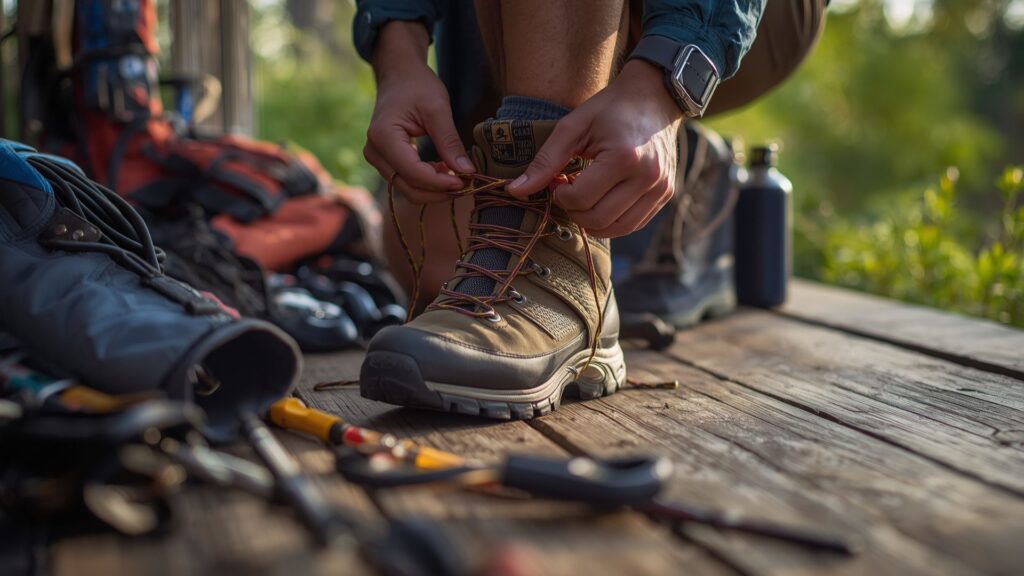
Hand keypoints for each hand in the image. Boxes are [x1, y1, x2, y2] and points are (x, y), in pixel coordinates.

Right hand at [363, 21, 474, 203]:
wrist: (399, 76)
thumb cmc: (417, 86)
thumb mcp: (438, 109)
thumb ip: (450, 142)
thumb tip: (467, 172)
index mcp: (383, 136)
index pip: (414, 173)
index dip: (441, 182)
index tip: (466, 180)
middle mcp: (374, 152)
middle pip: (409, 187)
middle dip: (439, 191)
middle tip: (467, 182)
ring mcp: (377, 159)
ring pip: (408, 189)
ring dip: (434, 189)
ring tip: (458, 175)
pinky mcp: (385, 162)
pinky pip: (406, 181)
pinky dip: (428, 182)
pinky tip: (445, 170)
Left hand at [507, 60, 682, 237]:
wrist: (655, 97)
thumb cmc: (610, 109)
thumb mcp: (573, 127)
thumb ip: (545, 161)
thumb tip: (514, 191)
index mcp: (623, 158)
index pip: (581, 199)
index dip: (560, 195)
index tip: (558, 179)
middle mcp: (647, 177)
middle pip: (598, 219)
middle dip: (574, 210)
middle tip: (568, 189)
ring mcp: (660, 188)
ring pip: (616, 228)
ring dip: (591, 220)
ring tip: (585, 195)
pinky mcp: (666, 194)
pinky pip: (633, 224)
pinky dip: (612, 221)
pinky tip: (602, 199)